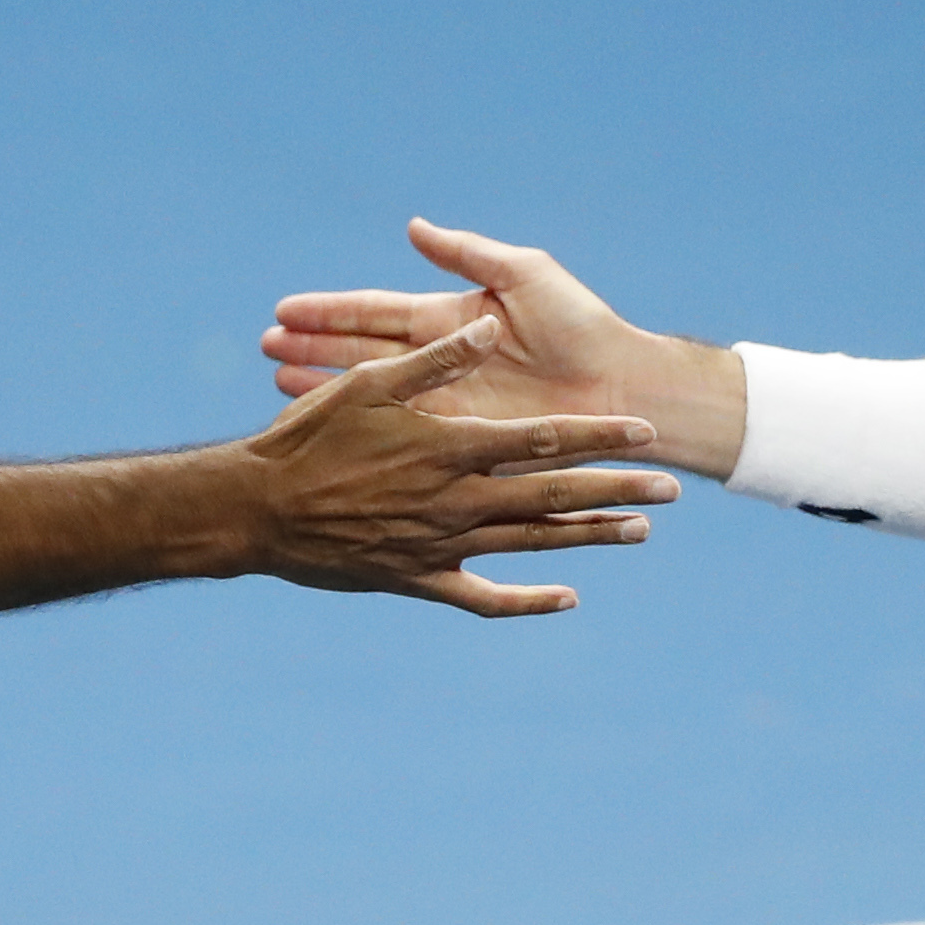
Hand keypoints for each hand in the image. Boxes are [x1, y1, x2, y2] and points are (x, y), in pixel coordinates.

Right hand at [238, 315, 674, 616]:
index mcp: (448, 446)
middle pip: (553, 494)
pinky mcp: (419, 579)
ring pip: (531, 542)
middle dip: (617, 489)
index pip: (543, 439)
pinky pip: (483, 596)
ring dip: (589, 537)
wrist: (255, 511)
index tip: (643, 432)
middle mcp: (454, 499)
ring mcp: (440, 545)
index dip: (597, 435)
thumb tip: (484, 325)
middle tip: (669, 489)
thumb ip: (434, 359)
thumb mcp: (369, 384)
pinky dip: (527, 600)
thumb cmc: (306, 438)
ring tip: (640, 532)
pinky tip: (566, 597)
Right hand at [266, 220, 662, 421]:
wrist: (623, 391)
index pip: (378, 316)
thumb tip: (415, 228)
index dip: (331, 313)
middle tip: (262, 348)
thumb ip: (468, 254)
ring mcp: (448, 413)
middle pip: (364, 358)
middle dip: (312, 351)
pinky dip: (367, 439)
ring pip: (374, 401)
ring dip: (325, 391)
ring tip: (276, 389)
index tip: (283, 310)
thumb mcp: (523, 276)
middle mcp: (443, 373)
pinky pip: (405, 443)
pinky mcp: (462, 448)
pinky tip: (335, 439)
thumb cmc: (581, 328)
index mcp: (453, 327)